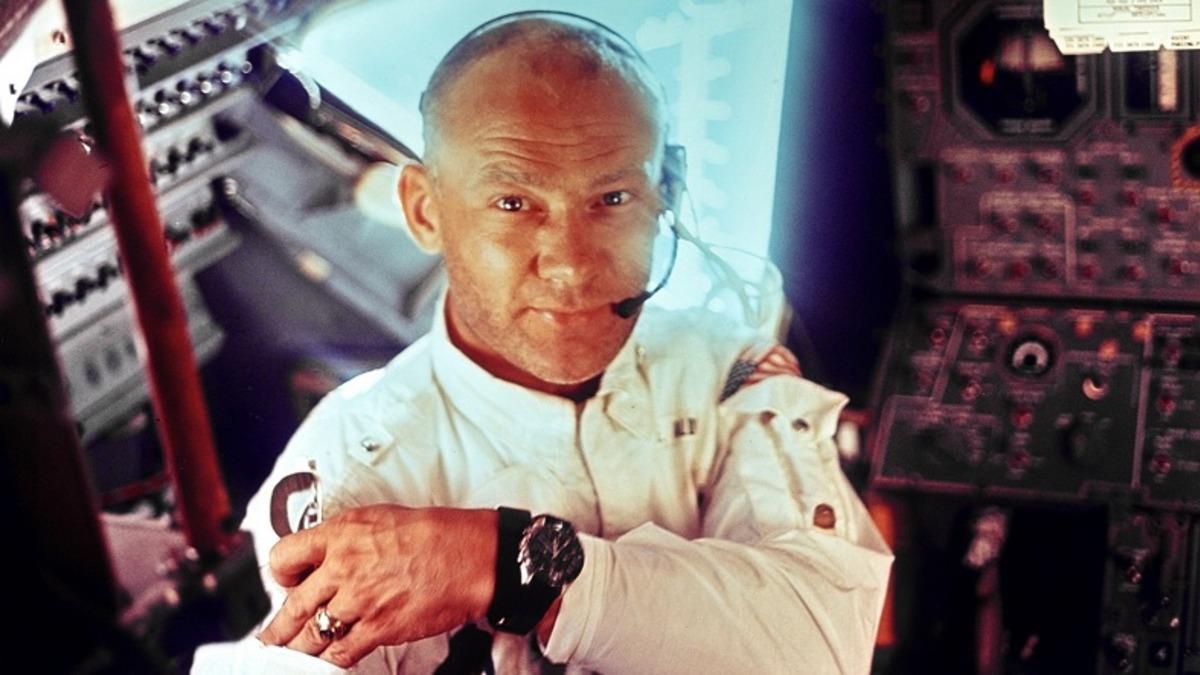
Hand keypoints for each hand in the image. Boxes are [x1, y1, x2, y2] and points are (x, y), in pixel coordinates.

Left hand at [258, 505, 497, 667]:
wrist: (470, 556)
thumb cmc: (436, 534)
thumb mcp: (380, 518)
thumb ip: (348, 538)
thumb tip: (331, 555)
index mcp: (341, 533)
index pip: (284, 556)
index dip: (282, 573)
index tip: (287, 582)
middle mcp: (342, 566)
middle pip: (293, 604)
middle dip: (278, 627)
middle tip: (270, 637)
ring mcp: (358, 600)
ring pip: (311, 634)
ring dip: (298, 648)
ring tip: (291, 655)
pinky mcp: (377, 628)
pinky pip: (340, 654)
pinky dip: (329, 662)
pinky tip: (324, 663)